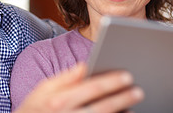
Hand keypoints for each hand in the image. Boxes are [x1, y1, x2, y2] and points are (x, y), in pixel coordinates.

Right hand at [14, 63, 143, 112]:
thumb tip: (85, 64)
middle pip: (102, 107)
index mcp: (60, 99)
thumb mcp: (43, 89)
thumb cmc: (34, 108)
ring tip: (133, 107)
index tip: (127, 75)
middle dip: (122, 98)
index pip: (91, 88)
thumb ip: (65, 78)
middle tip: (138, 90)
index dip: (111, 81)